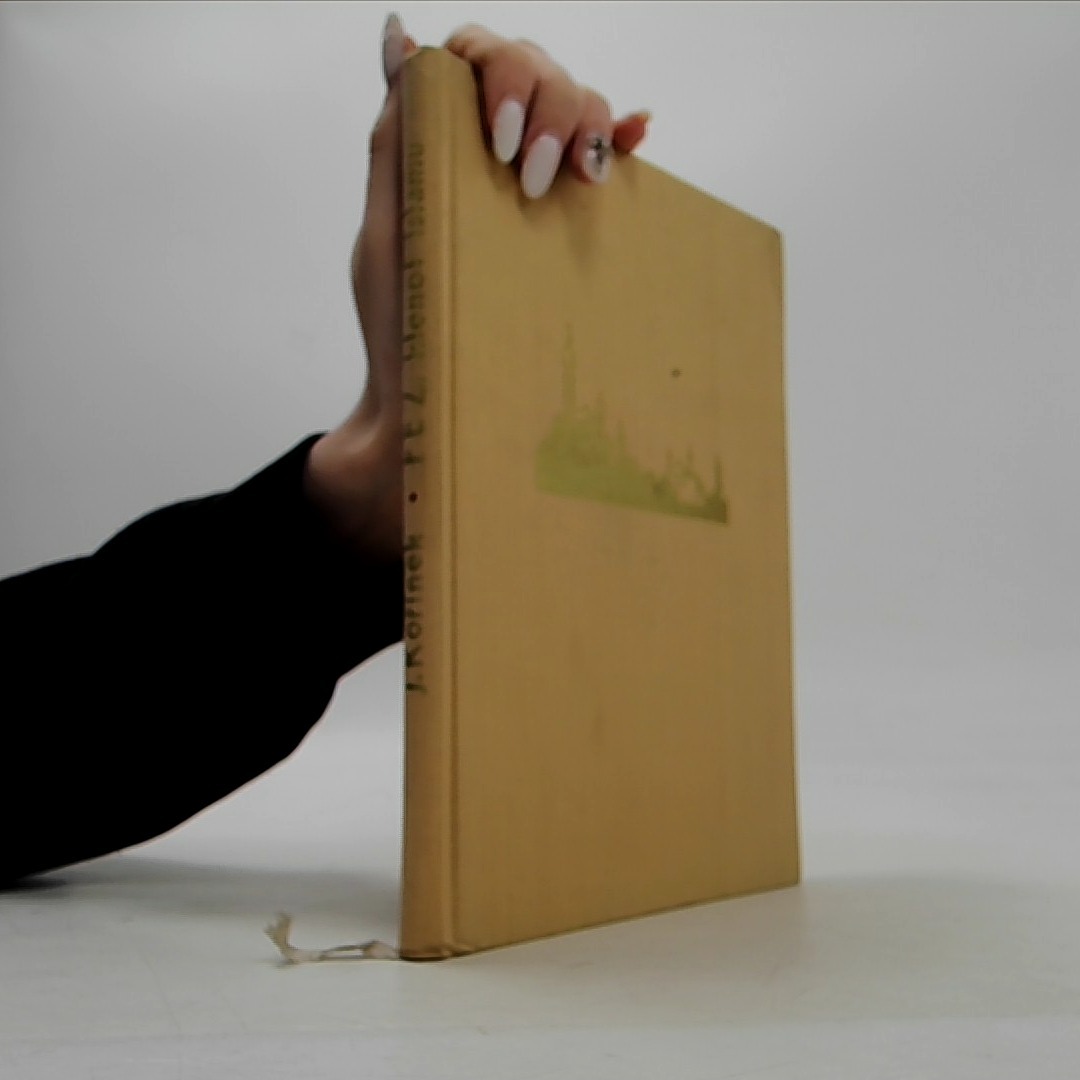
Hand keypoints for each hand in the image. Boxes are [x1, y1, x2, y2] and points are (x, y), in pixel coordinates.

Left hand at [304, 15, 650, 559]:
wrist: (433, 411)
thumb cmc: (401, 330)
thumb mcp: (389, 229)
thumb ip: (397, 135)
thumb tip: (400, 34)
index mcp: (444, 146)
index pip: (480, 59)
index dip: (499, 75)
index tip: (498, 142)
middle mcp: (492, 157)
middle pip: (539, 69)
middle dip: (545, 106)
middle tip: (527, 179)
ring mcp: (533, 190)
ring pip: (578, 105)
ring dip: (584, 122)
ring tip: (576, 178)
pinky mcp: (565, 229)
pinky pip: (602, 164)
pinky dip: (619, 137)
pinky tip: (634, 136)